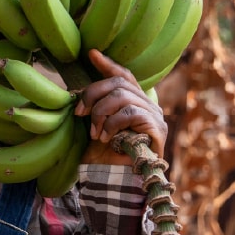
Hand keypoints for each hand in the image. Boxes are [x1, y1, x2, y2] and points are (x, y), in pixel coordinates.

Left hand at [73, 49, 167, 164]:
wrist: (116, 180)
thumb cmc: (105, 154)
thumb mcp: (95, 124)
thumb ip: (94, 106)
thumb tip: (77, 90)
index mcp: (134, 102)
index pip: (124, 76)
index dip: (108, 64)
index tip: (91, 54)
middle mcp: (148, 105)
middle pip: (118, 83)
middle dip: (93, 95)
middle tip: (79, 113)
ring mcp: (155, 116)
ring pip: (122, 97)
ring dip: (101, 113)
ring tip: (95, 133)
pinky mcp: (157, 128)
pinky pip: (129, 113)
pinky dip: (112, 124)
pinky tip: (106, 137)